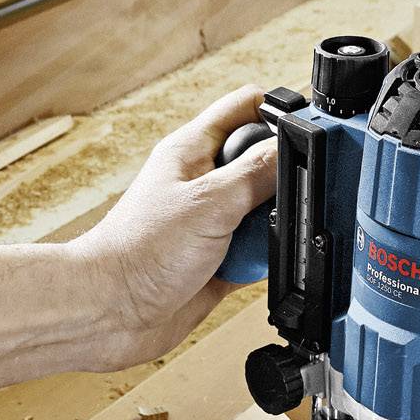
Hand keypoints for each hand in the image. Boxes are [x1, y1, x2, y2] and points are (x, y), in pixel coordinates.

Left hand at [71, 85, 277, 366]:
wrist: (110, 313)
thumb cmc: (138, 251)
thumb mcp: (210, 201)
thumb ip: (257, 172)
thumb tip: (297, 145)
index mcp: (194, 150)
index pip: (247, 107)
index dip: (281, 111)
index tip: (309, 131)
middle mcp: (204, 182)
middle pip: (265, 163)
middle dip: (283, 181)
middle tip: (282, 198)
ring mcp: (212, 222)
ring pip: (266, 212)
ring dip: (272, 227)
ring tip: (259, 239)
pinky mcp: (219, 259)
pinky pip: (258, 252)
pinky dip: (265, 260)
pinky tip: (256, 266)